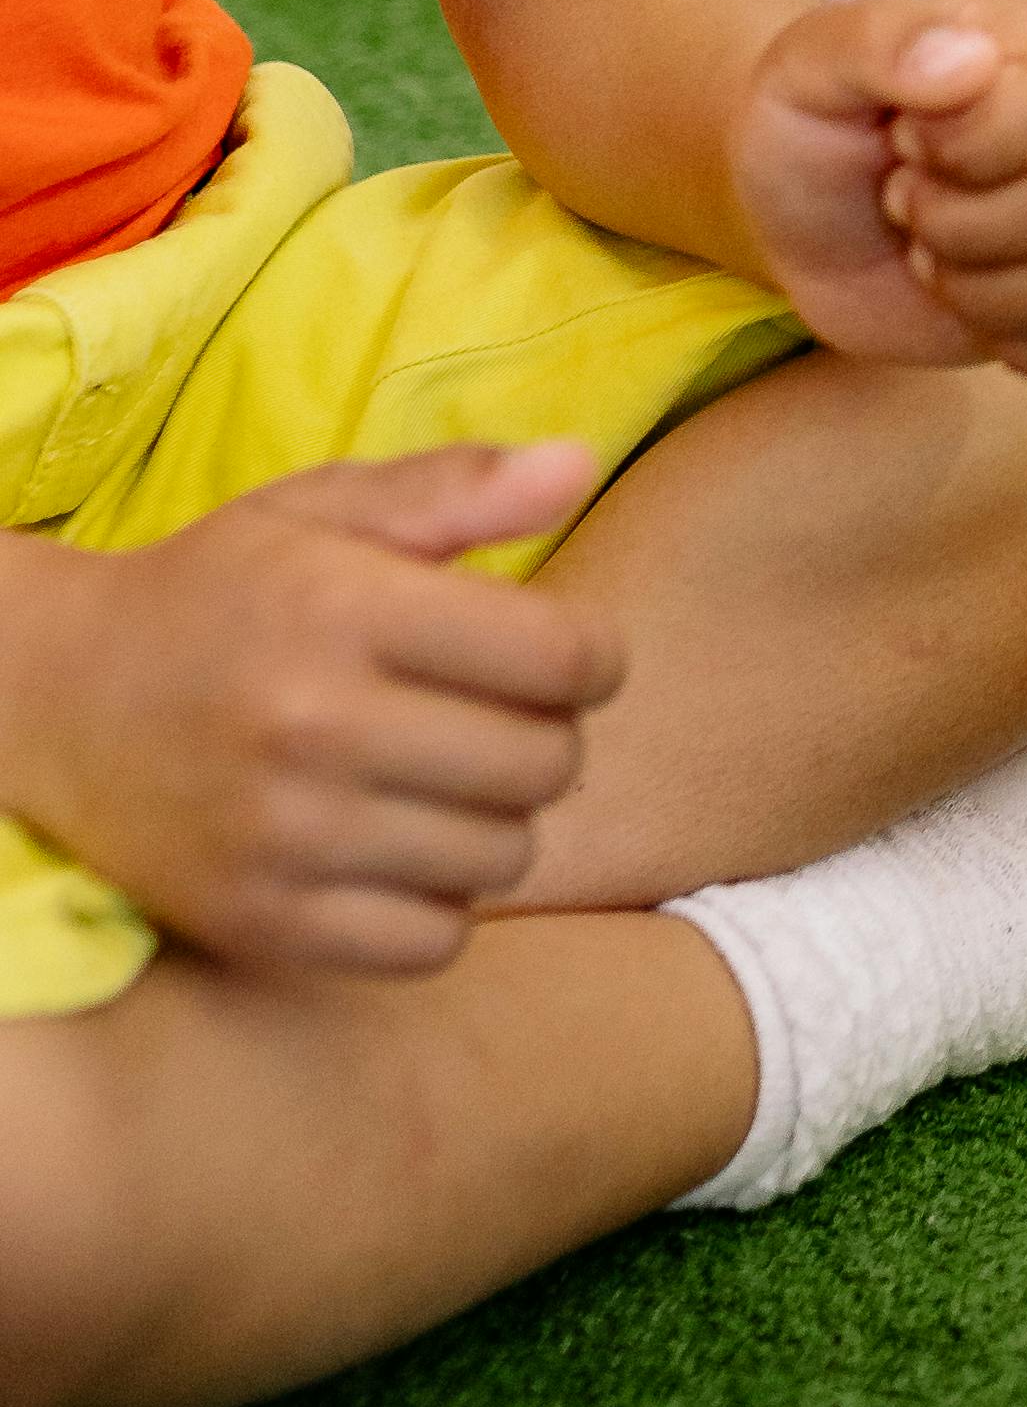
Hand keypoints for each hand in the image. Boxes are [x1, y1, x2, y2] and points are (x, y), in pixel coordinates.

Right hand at [0, 445, 616, 978]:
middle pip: (546, 765)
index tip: (562, 657)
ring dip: (493, 820)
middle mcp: (314, 725)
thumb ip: (458, 489)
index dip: (593, 657)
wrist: (54, 701)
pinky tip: (397, 848)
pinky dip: (437, 902)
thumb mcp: (321, 512)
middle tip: (491, 717)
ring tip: (440, 779)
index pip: (561, 659)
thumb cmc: (218, 594)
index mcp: (343, 609)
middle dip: (545, 736)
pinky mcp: (262, 923)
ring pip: (501, 857)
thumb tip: (580, 465)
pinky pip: (433, 941)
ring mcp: (285, 836)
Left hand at [731, 0, 1026, 382]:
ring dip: (982, 292)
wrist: (808, 224)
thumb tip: (974, 59)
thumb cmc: (814, 130)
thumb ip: (877, 44)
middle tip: (904, 204)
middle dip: (957, 226)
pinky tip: (975, 308)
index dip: (972, 147)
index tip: (903, 144)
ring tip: (932, 254)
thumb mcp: (807, 67)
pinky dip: (1026, 346)